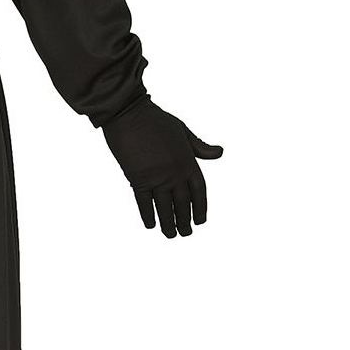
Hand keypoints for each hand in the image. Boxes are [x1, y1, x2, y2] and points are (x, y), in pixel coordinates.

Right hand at [102, 95, 222, 238]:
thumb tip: (220, 152)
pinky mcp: (138, 179)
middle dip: (185, 221)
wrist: (129, 114)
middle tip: (185, 233)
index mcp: (188, 162)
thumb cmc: (156, 120)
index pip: (199, 192)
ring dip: (169, 224)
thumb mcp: (183, 131)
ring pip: (165, 208)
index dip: (200, 209)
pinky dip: (148, 215)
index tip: (200, 221)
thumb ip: (200, 147)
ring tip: (170, 235)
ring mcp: (157, 177)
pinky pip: (145, 203)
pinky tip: (151, 225)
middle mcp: (175, 173)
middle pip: (183, 204)